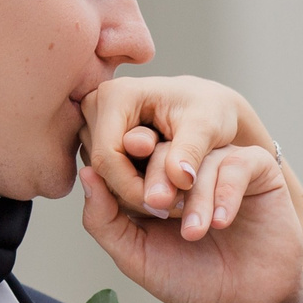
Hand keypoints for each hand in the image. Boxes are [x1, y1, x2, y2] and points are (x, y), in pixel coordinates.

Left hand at [78, 146, 302, 302]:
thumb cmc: (187, 280)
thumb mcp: (135, 255)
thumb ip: (104, 219)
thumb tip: (86, 175)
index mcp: (152, 182)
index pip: (131, 155)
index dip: (125, 161)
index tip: (125, 175)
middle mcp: (187, 168)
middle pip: (164, 147)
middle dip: (158, 177)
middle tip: (159, 207)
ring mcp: (223, 166)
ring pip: (201, 157)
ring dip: (194, 196)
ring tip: (194, 233)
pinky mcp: (258, 172)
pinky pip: (238, 163)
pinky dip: (226, 192)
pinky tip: (220, 221)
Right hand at [81, 74, 268, 222]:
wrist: (207, 103)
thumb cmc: (209, 110)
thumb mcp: (207, 128)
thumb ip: (191, 152)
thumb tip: (179, 178)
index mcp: (115, 95)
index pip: (107, 157)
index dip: (131, 188)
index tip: (164, 207)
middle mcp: (95, 105)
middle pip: (101, 168)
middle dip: (134, 193)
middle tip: (174, 205)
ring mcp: (92, 122)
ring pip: (101, 176)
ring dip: (133, 193)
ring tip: (171, 194)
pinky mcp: (96, 138)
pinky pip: (106, 176)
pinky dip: (131, 187)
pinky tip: (159, 189)